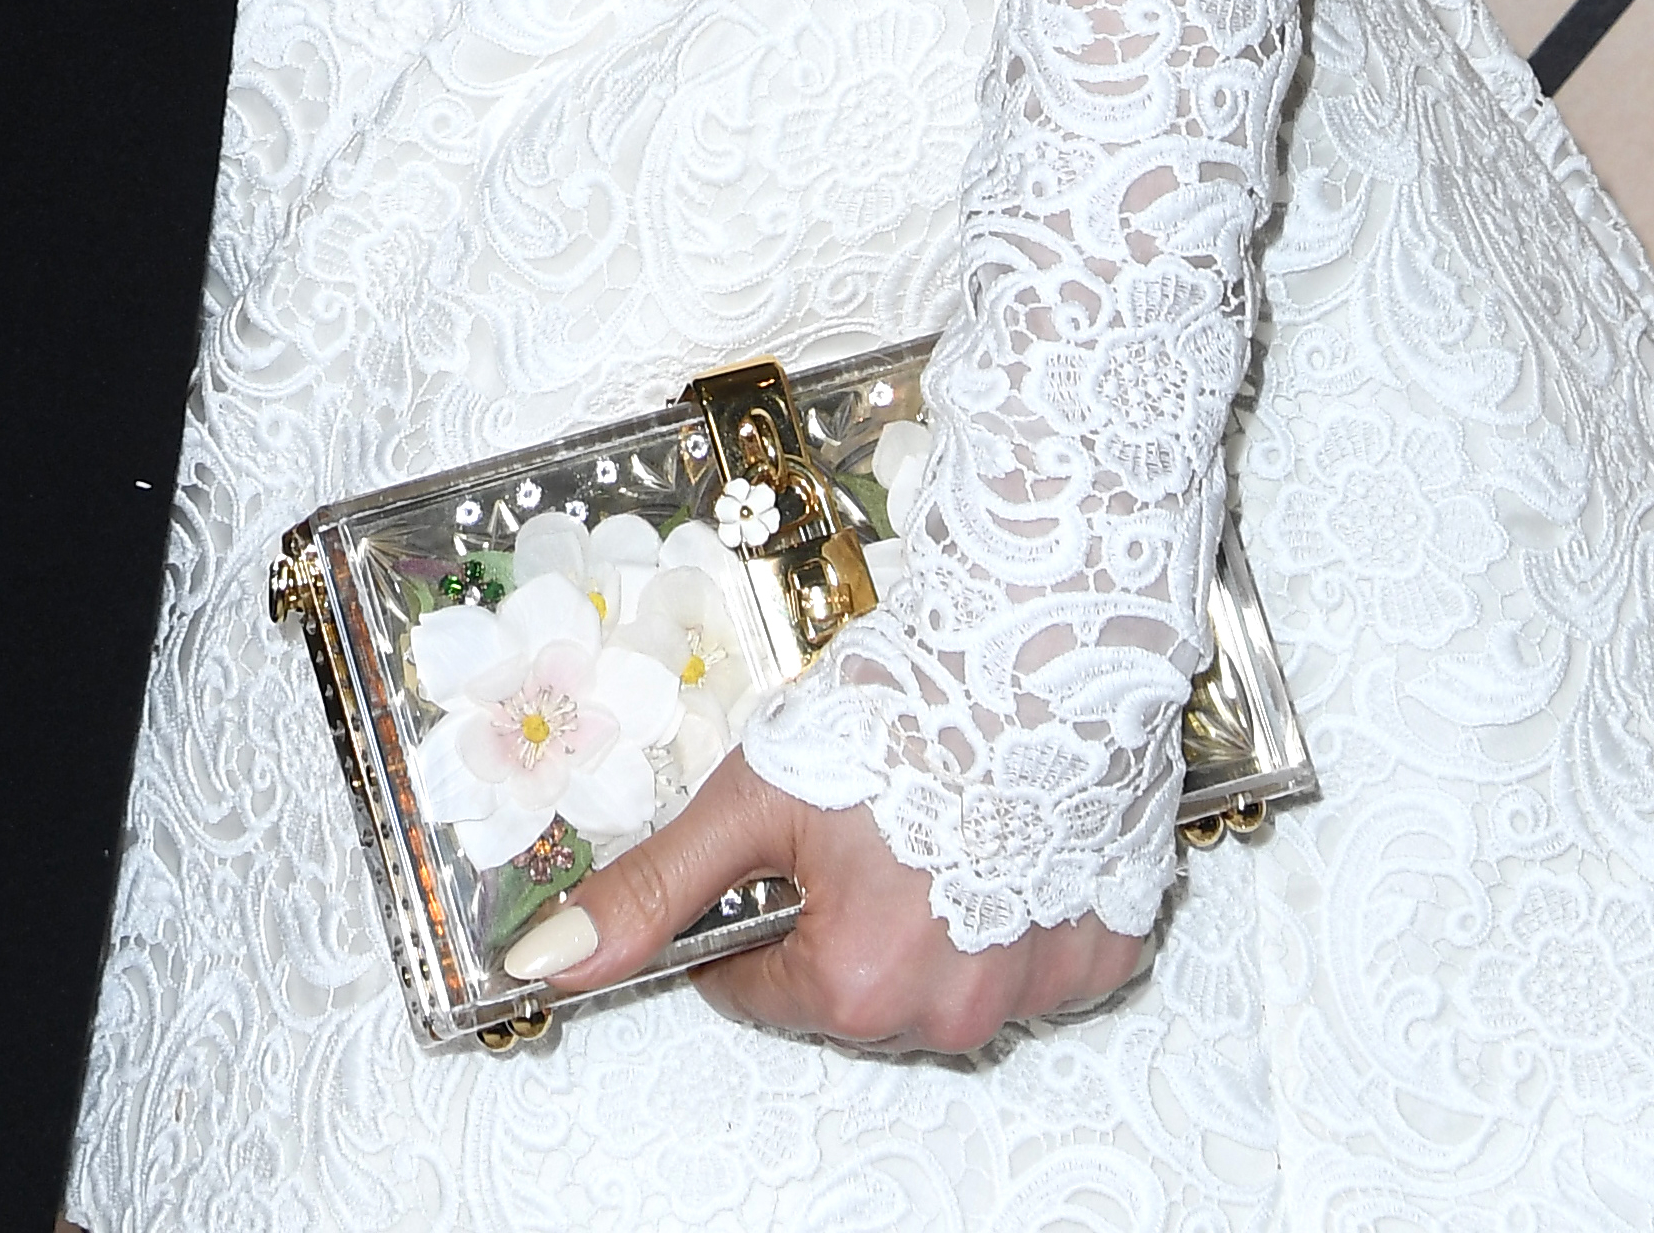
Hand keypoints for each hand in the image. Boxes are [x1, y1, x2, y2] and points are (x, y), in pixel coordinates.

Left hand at [499, 743, 1140, 1055]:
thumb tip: (553, 961)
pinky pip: (1029, 954)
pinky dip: (1010, 904)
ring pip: (940, 975)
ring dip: (927, 914)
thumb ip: (652, 888)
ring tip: (935, 811)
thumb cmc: (907, 704)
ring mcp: (1034, 990)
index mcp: (854, 986)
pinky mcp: (1101, 954)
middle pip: (849, 987)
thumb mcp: (751, 794)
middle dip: (840, 913)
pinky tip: (1000, 828)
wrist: (1043, 638)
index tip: (778, 841)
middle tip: (861, 815)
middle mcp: (950, 1014)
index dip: (748, 905)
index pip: (753, 986)